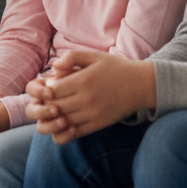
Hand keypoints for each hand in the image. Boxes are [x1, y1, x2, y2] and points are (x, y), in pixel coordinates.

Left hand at [24, 50, 155, 143]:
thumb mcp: (93, 56)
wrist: (140, 85)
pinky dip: (66, 129)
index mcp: (83, 80)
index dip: (46, 89)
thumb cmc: (115, 67)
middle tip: (48, 99)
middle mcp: (87, 99)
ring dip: (55, 117)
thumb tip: (54, 67)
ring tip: (56, 108)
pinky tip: (65, 121)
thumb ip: (72, 57)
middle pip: (56, 107)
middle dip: (48, 104)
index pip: (53, 90)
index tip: (49, 85)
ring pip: (64, 120)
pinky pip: (77, 131)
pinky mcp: (99, 124)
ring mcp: (93, 114)